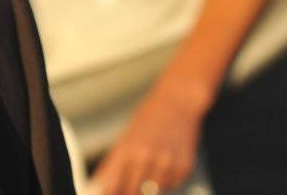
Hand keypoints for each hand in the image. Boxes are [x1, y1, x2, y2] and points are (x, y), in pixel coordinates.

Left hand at [88, 73, 210, 194]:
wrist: (178, 101)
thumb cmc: (149, 118)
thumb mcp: (127, 136)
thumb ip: (114, 163)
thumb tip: (101, 185)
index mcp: (127, 149)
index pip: (113, 184)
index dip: (110, 193)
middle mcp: (146, 157)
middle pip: (133, 191)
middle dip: (130, 191)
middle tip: (131, 185)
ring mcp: (167, 163)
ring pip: (154, 191)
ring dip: (150, 185)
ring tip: (152, 165)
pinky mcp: (185, 167)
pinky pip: (172, 184)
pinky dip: (168, 179)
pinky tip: (167, 161)